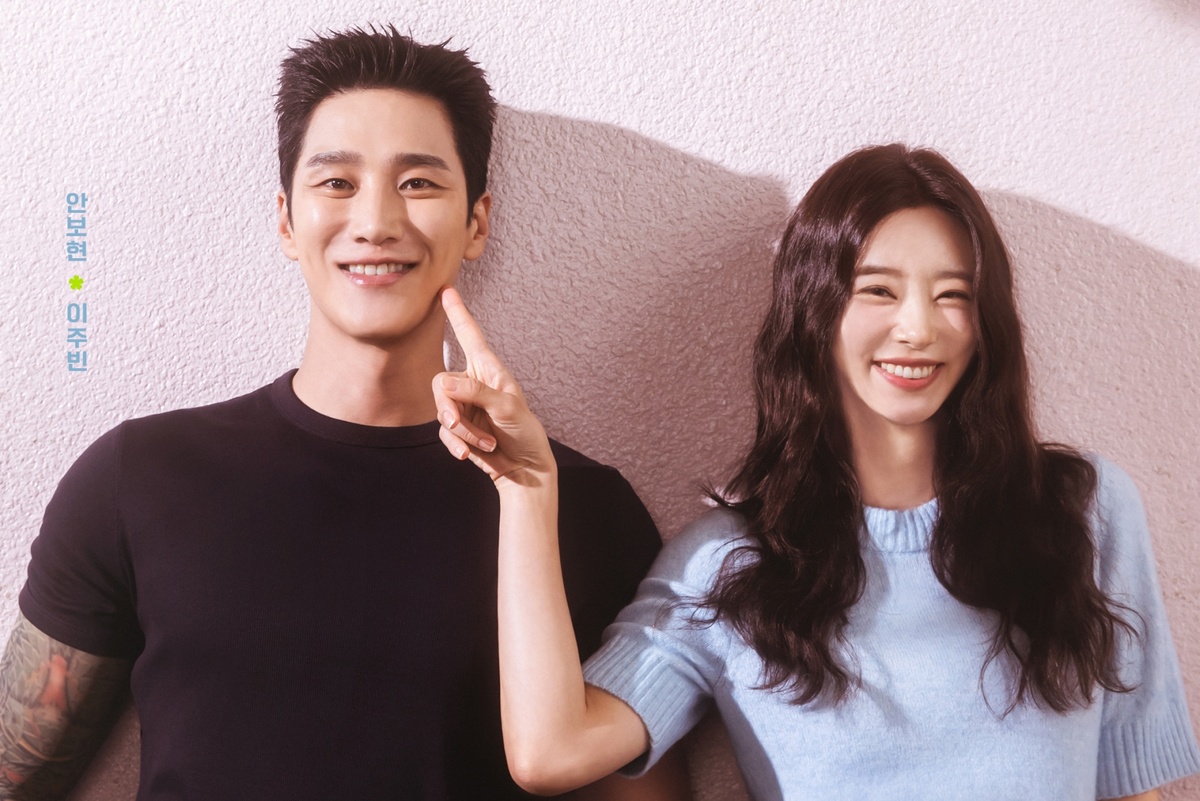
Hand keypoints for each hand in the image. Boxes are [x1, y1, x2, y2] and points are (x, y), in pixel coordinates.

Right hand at [433, 287, 555, 488]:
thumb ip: (475, 393)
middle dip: (449, 408)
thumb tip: (442, 383)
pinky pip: (444, 432)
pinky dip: (456, 444)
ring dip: (461, 432)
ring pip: (441, 411)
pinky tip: (470, 454)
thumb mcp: (507, 408)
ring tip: (485, 443)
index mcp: (489, 370)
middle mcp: (473, 384)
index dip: (458, 314)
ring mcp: (464, 407)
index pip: (469, 336)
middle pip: (440, 385)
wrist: (524, 468)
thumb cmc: (524, 432)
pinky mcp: (458, 429)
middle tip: (459, 424)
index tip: (447, 291)